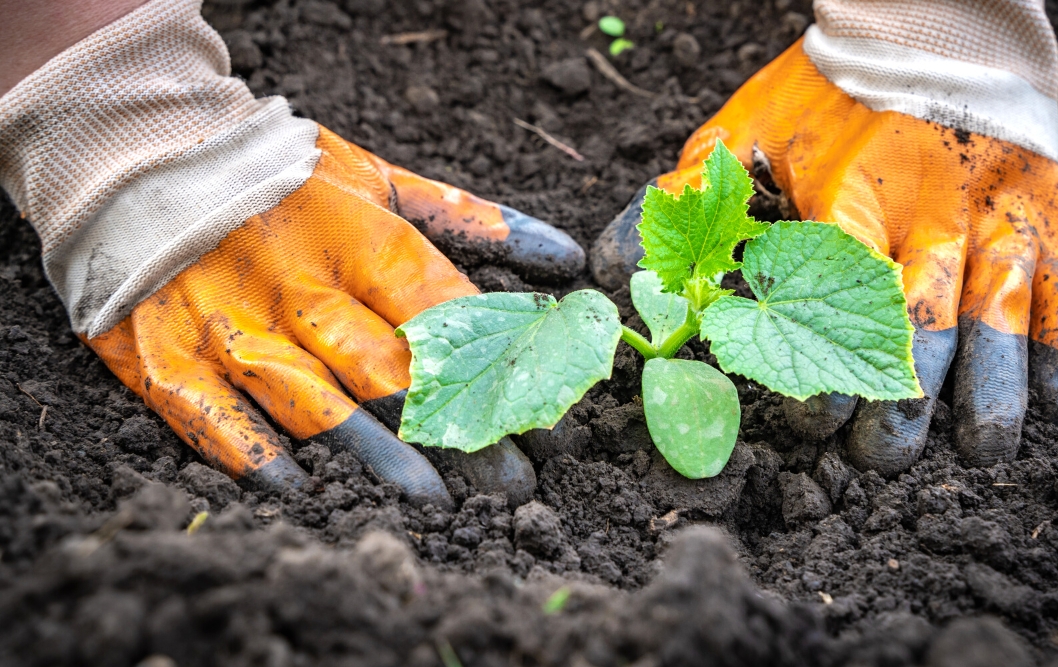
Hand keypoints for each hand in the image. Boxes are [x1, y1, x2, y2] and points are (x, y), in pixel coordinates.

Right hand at [85, 127, 583, 506]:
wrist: (142, 152)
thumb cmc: (281, 173)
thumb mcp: (380, 178)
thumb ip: (472, 220)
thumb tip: (567, 259)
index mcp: (362, 243)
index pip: (446, 317)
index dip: (500, 372)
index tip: (546, 422)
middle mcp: (303, 290)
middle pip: (391, 375)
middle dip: (457, 434)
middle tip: (512, 486)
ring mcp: (234, 328)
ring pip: (315, 405)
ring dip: (377, 458)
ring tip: (436, 504)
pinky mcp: (168, 356)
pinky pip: (214, 417)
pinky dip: (256, 455)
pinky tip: (302, 494)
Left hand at [592, 41, 1057, 475]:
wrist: (930, 27)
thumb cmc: (825, 93)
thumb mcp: (742, 134)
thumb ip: (684, 201)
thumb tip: (608, 268)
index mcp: (851, 193)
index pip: (837, 296)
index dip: (825, 372)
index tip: (809, 428)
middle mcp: (933, 209)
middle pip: (923, 323)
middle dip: (901, 404)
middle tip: (880, 461)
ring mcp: (1000, 216)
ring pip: (1003, 317)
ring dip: (991, 390)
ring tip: (978, 449)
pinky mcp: (1052, 216)